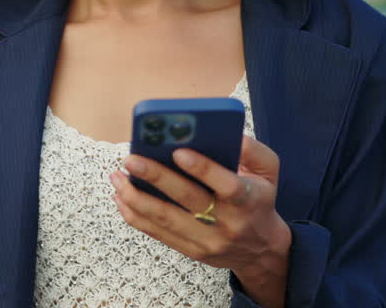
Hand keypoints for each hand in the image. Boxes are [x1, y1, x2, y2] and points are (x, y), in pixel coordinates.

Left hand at [109, 135, 292, 306]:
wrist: (261, 250)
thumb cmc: (259, 199)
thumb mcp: (268, 172)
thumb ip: (252, 150)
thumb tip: (227, 134)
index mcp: (248, 200)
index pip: (226, 185)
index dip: (203, 169)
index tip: (178, 151)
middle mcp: (228, 223)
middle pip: (188, 200)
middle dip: (156, 178)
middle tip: (130, 159)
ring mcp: (207, 241)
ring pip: (166, 220)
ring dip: (136, 197)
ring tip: (116, 176)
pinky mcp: (191, 251)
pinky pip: (157, 233)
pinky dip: (135, 215)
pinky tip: (120, 197)